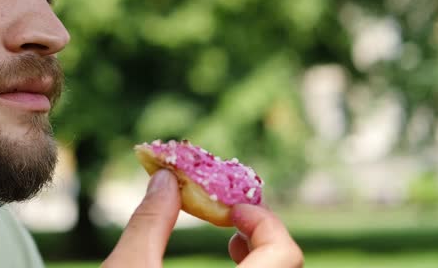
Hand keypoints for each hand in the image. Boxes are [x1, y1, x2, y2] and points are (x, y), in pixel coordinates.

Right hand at [103, 169, 302, 266]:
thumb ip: (150, 221)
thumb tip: (165, 178)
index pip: (284, 255)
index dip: (263, 223)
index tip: (231, 209)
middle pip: (287, 266)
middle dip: (263, 234)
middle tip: (233, 217)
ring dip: (260, 256)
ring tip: (233, 241)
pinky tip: (228, 262)